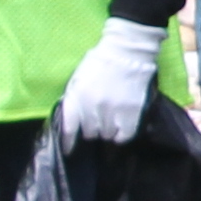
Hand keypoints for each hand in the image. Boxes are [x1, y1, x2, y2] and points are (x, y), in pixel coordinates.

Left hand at [56, 14, 166, 142]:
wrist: (127, 51)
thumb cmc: (99, 62)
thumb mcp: (77, 79)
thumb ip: (73, 100)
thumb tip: (72, 121)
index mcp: (77, 97)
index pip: (69, 128)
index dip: (69, 142)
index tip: (69, 150)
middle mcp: (93, 107)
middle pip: (90, 133)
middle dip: (91, 128)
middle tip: (97, 119)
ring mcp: (113, 111)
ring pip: (106, 135)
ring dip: (106, 129)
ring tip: (110, 119)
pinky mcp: (132, 113)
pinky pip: (124, 136)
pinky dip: (121, 134)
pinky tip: (120, 125)